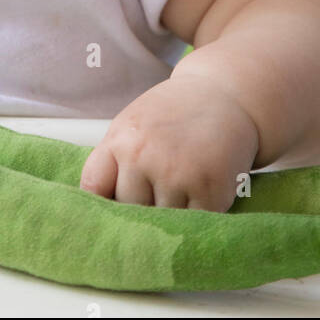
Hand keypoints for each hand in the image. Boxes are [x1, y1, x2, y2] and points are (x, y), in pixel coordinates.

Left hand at [79, 73, 260, 211]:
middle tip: (159, 188)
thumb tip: (99, 211)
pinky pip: (193, 223)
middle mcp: (144, 156)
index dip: (100, 204)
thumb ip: (114, 161)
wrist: (225, 96)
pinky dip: (197, 215)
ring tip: (183, 185)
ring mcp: (177, 175)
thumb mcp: (133, 125)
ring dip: (170, 213)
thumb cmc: (174, 114)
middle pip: (128, 209)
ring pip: (161, 220)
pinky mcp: (210, 191)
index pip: (93, 189)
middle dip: (140, 206)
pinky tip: (202, 191)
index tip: (108, 211)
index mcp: (121, 139)